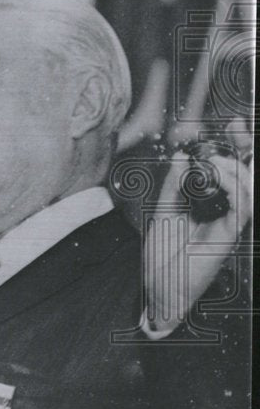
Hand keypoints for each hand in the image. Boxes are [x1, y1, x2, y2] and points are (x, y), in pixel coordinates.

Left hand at [144, 121, 252, 334]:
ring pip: (249, 188)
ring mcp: (230, 222)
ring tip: (218, 160)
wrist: (159, 286)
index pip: (229, 169)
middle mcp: (225, 210)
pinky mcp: (231, 235)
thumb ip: (174, 184)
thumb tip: (182, 156)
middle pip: (246, 174)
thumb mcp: (163, 210)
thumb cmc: (162, 253)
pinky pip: (243, 208)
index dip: (235, 146)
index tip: (232, 123)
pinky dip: (237, 189)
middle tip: (237, 127)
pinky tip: (224, 178)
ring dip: (236, 169)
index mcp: (211, 202)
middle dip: (245, 147)